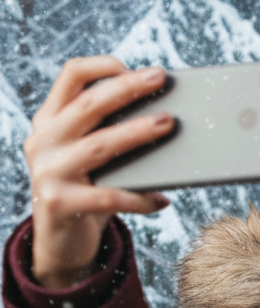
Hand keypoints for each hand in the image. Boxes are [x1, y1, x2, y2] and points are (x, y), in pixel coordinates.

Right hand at [24, 56, 173, 287]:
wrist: (61, 242)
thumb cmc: (88, 191)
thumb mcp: (93, 159)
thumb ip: (112, 136)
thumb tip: (167, 118)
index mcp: (50, 121)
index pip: (70, 78)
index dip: (100, 66)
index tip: (131, 66)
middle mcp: (43, 141)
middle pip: (88, 105)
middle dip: (127, 88)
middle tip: (160, 79)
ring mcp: (47, 172)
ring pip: (99, 145)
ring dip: (137, 132)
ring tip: (168, 124)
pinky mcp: (59, 204)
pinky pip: (108, 197)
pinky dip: (139, 198)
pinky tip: (162, 199)